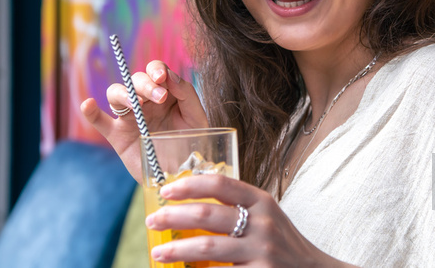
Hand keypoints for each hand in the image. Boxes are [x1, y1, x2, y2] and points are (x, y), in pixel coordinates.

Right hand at [81, 60, 208, 181]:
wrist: (182, 174)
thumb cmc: (191, 143)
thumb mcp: (196, 117)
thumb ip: (186, 94)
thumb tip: (169, 75)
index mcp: (165, 93)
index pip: (155, 71)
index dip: (156, 69)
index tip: (163, 78)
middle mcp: (145, 101)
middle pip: (136, 80)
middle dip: (146, 85)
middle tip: (160, 97)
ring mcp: (130, 118)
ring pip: (116, 93)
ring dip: (125, 93)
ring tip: (136, 103)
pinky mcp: (117, 136)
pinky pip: (100, 121)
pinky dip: (91, 112)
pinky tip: (88, 104)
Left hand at [145, 175, 356, 266]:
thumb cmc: (282, 244)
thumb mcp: (266, 217)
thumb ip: (239, 208)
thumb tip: (190, 205)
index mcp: (262, 201)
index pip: (220, 184)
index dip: (189, 184)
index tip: (165, 190)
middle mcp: (263, 223)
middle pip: (208, 214)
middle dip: (173, 217)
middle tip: (152, 220)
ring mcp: (262, 251)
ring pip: (209, 247)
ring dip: (177, 249)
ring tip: (158, 251)